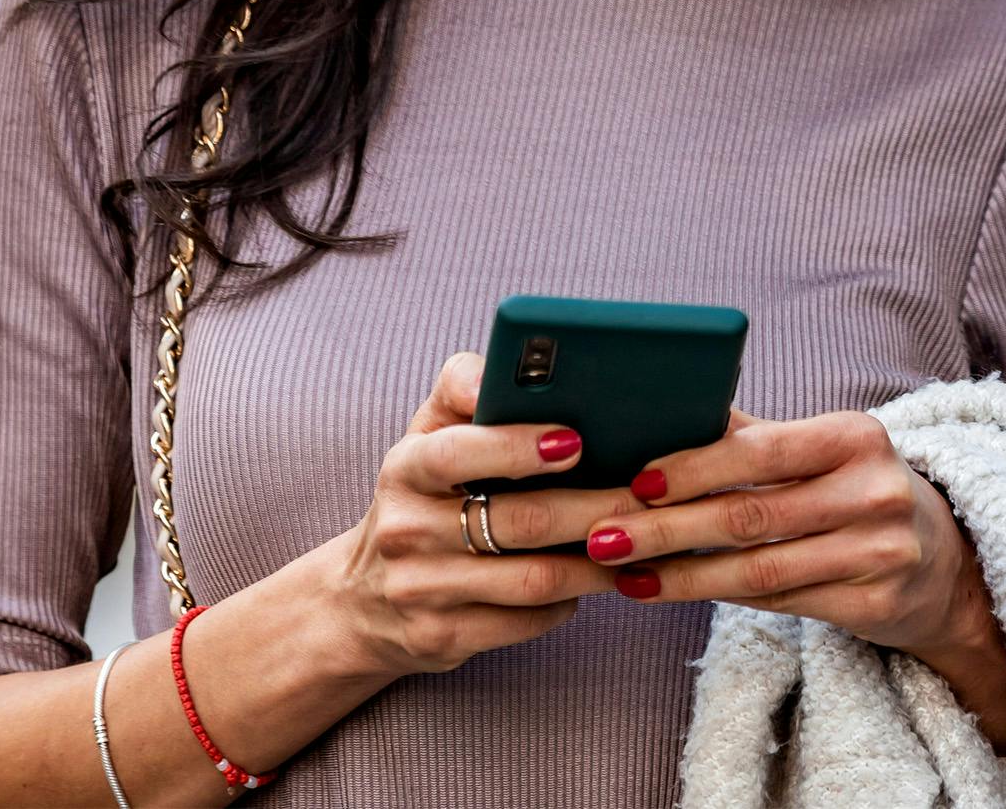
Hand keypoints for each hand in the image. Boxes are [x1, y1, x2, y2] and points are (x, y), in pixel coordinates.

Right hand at [336, 351, 649, 680]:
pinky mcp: (444, 639)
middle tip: (643, 496)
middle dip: (592, 508)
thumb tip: (504, 366)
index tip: (574, 440)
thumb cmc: (419, 494)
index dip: (518, 447)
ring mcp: (423, 591)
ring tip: (637, 538)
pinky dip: (569, 600)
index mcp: (404, 468)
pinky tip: (593, 578)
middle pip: (518, 521)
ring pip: (533, 579)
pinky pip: (526, 620)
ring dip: (595, 561)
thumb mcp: (427, 434)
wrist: (362, 600)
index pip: (459, 452)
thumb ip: (462, 386)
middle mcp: (406, 530)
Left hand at [581, 407, 1002, 671]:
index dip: (695, 466)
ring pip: (758, 570)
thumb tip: (670, 411)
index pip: (762, 451)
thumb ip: (756, 435)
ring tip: (626, 573)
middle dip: (668, 528)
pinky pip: (779, 603)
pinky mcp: (874, 607)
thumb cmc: (859, 490)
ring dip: (682, 574)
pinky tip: (675, 592)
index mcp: (856, 437)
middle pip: (750, 516)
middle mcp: (874, 493)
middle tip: (606, 535)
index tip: (637, 480)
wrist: (946, 562)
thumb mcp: (825, 450)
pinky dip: (720, 597)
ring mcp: (879, 555)